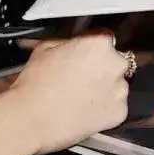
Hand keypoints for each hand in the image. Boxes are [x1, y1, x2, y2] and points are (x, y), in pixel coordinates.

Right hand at [9, 32, 128, 154]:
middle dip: (100, 66)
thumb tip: (74, 43)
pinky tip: (84, 106)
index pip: (105, 36)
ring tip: (79, 92)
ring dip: (103, 86)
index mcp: (98, 44)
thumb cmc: (37, 85)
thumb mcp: (46, 48)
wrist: (34, 118)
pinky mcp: (119, 112)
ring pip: (117, 83)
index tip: (84, 53)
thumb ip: (69, 41)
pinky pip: (115, 104)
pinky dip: (104, 105)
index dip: (92, 45)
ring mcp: (119, 90)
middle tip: (79, 74)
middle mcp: (115, 65)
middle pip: (114, 60)